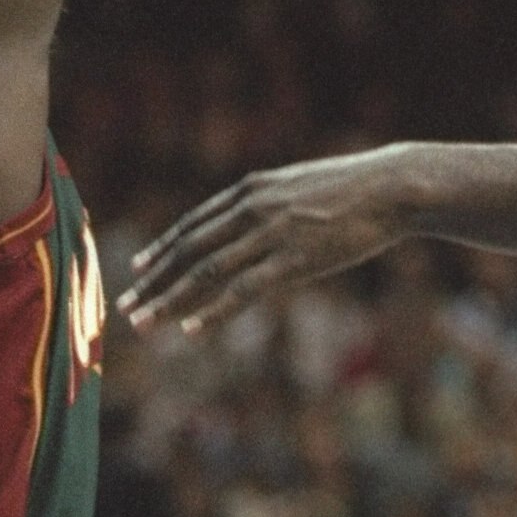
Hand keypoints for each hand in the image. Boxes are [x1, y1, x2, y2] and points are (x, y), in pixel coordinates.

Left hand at [119, 149, 403, 331]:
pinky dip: (213, 312)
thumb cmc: (351, 189)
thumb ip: (268, 203)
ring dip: (170, 301)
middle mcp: (251, 209)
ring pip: (206, 273)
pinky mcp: (293, 260)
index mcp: (251, 190)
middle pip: (189, 250)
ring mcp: (270, 234)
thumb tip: (250, 221)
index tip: (140, 270)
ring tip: (144, 324)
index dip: (163, 249)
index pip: (194, 224)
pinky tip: (191, 330)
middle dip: (154, 281)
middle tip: (126, 305)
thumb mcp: (297, 186)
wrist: (390, 187)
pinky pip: (243, 291)